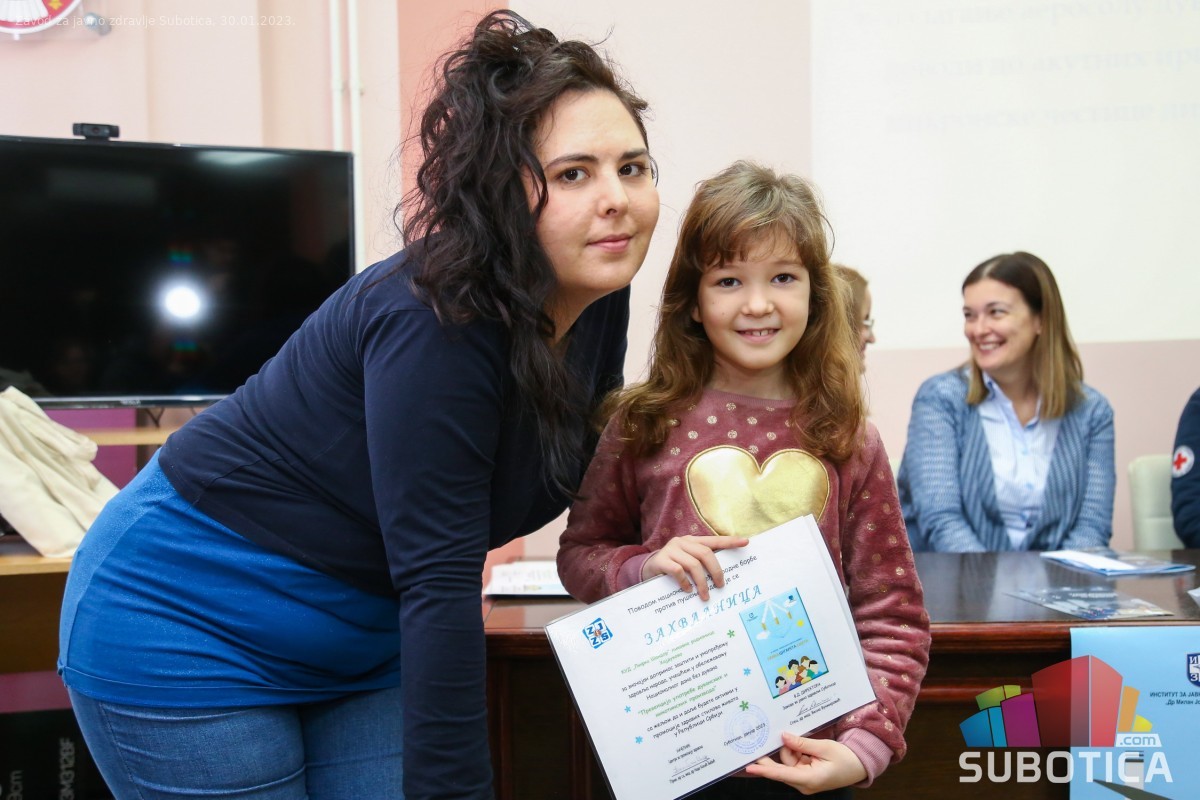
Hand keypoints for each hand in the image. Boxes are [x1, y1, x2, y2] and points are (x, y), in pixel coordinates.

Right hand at [641, 535, 747, 600]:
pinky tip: (687, 590)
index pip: (714, 540)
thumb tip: (721, 577)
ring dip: (702, 582)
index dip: (730, 541)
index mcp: (692, 540)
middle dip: (716, 571)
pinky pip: (678, 571)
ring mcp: (671, 550)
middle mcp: (682, 542)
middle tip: (720, 586)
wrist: (646, 568)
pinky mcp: (661, 560)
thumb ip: (701, 563)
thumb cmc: (672, 566)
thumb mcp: (687, 561)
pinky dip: (685, 582)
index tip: (745, 543)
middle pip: (705, 553)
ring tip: (705, 596)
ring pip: (693, 564)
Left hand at [743, 733, 866, 793]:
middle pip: (781, 767)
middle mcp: (804, 783)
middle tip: (763, 740)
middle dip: (776, 753)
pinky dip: (796, 752)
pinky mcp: (805, 774)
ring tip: (805, 741)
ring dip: (792, 750)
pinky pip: (794, 762)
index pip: (781, 774)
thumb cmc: (845, 758)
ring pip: (787, 762)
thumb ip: (801, 744)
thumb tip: (783, 737)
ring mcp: (804, 779)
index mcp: (809, 779)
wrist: (859, 766)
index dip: (764, 770)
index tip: (749, 767)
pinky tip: (804, 746)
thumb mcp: (824, 747)